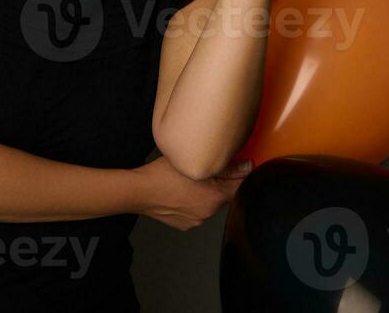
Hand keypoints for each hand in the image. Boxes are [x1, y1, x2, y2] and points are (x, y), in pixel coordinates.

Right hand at [134, 155, 253, 230]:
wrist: (139, 192)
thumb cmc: (163, 174)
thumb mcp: (196, 163)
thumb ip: (227, 167)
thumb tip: (248, 166)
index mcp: (216, 197)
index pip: (241, 187)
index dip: (240, 175)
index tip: (237, 167)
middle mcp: (209, 213)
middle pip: (225, 195)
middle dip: (220, 183)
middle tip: (205, 170)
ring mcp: (197, 221)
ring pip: (210, 203)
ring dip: (206, 193)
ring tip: (190, 181)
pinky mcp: (186, 224)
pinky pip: (197, 212)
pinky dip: (194, 202)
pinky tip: (182, 193)